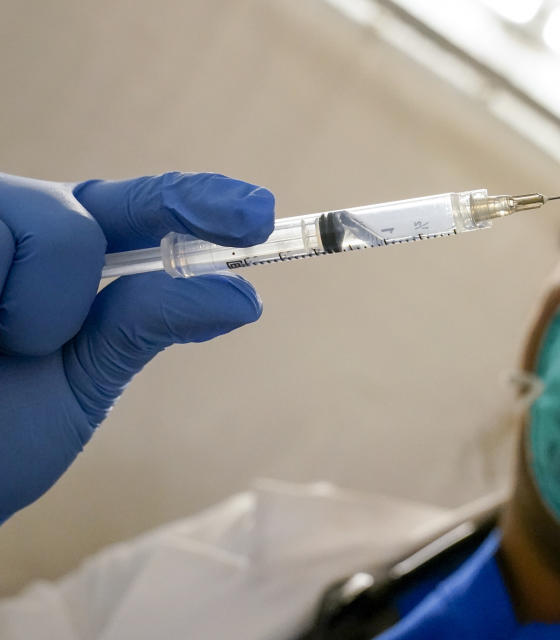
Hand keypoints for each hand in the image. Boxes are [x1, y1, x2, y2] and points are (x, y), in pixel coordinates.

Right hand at [0, 172, 273, 522]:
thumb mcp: (81, 383)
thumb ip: (146, 325)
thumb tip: (242, 294)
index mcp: (57, 263)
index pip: (135, 209)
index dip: (197, 200)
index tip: (259, 213)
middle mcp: (10, 236)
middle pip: (82, 210)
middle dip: (71, 292)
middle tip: (30, 346)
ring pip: (53, 229)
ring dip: (33, 314)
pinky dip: (0, 308)